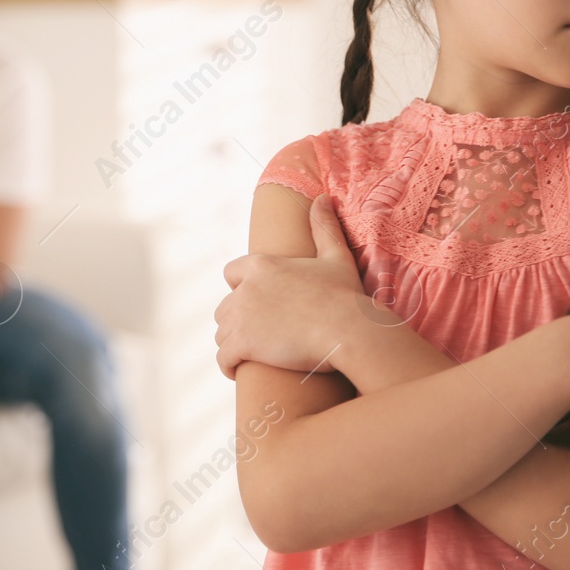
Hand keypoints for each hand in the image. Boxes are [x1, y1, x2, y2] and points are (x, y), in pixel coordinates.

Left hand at [214, 194, 363, 379]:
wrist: (348, 330)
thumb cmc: (345, 296)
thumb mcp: (335, 257)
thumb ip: (324, 227)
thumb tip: (323, 198)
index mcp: (261, 265)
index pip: (231, 274)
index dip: (241, 289)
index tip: (256, 304)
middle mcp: (245, 288)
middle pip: (225, 307)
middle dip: (237, 320)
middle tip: (257, 335)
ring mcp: (241, 316)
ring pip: (222, 333)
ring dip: (233, 344)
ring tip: (250, 355)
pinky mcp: (242, 344)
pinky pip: (223, 358)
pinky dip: (228, 366)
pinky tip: (238, 371)